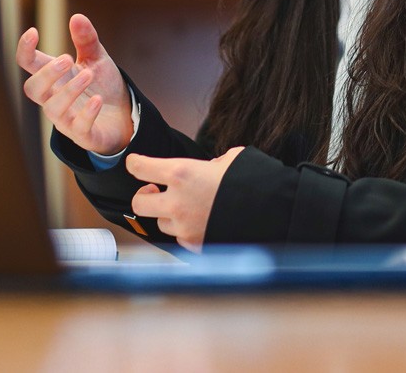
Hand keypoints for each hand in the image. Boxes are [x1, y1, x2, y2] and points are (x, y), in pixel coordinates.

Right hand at [15, 14, 133, 155]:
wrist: (125, 116)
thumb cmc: (103, 86)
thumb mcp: (97, 59)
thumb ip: (86, 40)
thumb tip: (77, 17)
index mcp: (55, 77)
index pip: (29, 65)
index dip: (25, 50)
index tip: (33, 32)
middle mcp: (55, 98)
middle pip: (33, 89)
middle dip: (46, 74)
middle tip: (67, 58)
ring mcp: (67, 119)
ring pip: (53, 109)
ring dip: (68, 91)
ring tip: (88, 75)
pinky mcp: (84, 135)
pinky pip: (79, 128)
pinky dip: (87, 113)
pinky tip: (97, 100)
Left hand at [125, 148, 244, 251]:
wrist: (270, 214)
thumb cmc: (252, 181)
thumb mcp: (231, 160)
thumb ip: (211, 164)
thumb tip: (209, 169)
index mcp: (181, 173)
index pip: (140, 168)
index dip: (135, 164)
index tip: (135, 163)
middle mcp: (176, 202)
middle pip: (137, 203)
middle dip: (143, 197)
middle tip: (154, 192)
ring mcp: (183, 227)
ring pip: (161, 223)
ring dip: (169, 215)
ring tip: (188, 208)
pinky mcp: (194, 245)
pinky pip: (180, 238)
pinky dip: (186, 230)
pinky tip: (202, 222)